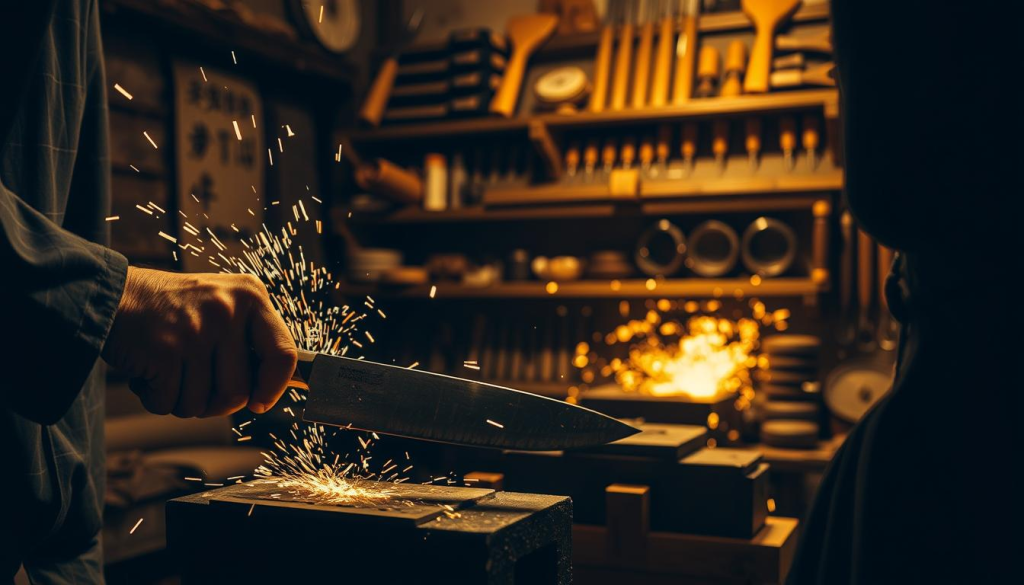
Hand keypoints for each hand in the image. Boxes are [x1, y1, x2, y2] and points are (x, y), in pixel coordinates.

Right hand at [102, 267, 297, 417]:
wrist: (111, 295)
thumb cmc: (172, 311)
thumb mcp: (222, 307)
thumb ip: (249, 342)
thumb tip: (274, 389)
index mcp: (251, 295)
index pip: (285, 354)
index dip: (274, 388)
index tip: (260, 403)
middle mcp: (228, 309)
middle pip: (239, 392)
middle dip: (215, 403)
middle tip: (194, 384)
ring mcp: (197, 330)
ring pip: (201, 404)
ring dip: (181, 400)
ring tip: (168, 370)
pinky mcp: (165, 351)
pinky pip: (169, 404)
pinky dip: (156, 398)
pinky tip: (148, 372)